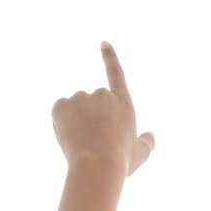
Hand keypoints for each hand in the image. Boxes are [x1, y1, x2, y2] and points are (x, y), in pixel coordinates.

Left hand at [51, 42, 154, 176]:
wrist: (97, 167)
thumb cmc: (120, 163)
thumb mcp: (139, 154)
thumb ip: (146, 143)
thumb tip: (150, 136)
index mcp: (122, 104)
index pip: (116, 74)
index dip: (109, 58)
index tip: (103, 43)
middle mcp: (102, 94)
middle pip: (92, 105)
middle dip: (91, 120)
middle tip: (94, 144)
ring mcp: (81, 97)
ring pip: (75, 110)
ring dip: (76, 123)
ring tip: (83, 145)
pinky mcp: (61, 104)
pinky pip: (59, 113)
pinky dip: (61, 124)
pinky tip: (70, 139)